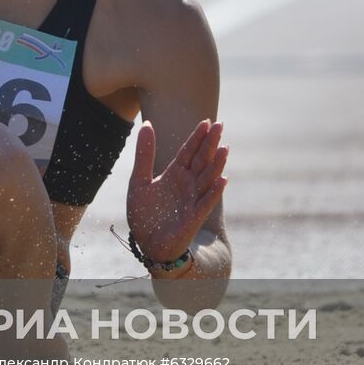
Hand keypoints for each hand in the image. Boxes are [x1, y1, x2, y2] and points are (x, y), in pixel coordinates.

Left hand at [125, 119, 228, 262]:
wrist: (148, 243)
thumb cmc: (145, 213)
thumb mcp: (139, 180)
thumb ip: (144, 154)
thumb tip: (146, 124)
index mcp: (174, 174)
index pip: (188, 151)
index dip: (197, 137)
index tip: (206, 121)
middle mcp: (187, 184)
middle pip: (201, 160)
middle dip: (210, 143)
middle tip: (220, 125)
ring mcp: (192, 199)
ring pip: (207, 178)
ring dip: (216, 165)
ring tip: (224, 148)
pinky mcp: (194, 217)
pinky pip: (205, 202)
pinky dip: (213, 192)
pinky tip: (222, 180)